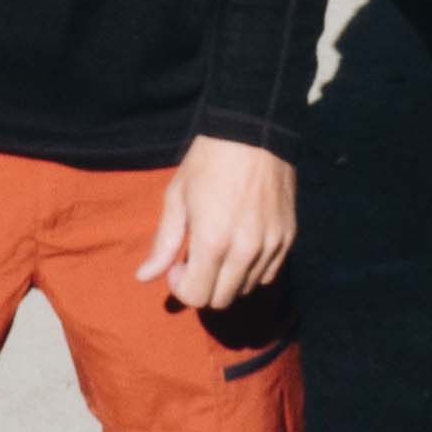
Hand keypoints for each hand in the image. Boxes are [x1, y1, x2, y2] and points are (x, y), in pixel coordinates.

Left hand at [135, 135, 296, 309]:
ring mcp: (271, 246)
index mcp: (212, 241)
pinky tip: (241, 245)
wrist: (253, 131)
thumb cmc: (207, 162)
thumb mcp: (177, 197)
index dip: (180, 287)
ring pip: (246, 289)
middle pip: (221, 300)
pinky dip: (252, 270)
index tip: (177, 264)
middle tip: (196, 258)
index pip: (197, 297)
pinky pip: (268, 274)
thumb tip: (143, 278)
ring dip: (227, 279)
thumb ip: (163, 243)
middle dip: (203, 286)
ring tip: (219, 249)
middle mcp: (245, 251)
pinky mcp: (288, 238)